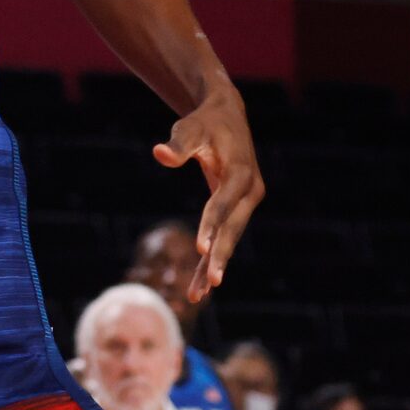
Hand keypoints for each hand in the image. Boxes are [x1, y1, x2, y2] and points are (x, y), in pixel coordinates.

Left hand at [152, 86, 263, 301]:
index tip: (200, 248)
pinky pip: (226, 235)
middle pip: (233, 228)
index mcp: (240, 172)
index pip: (223, 203)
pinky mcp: (238, 208)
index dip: (212, 225)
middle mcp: (250, 190)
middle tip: (211, 283)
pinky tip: (200, 283)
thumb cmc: (204, 122)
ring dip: (216, 264)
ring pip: (231, 237)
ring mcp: (247, 202)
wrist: (227, 115)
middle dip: (220, 255)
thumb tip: (159, 154)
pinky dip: (213, 256)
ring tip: (198, 294)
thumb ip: (178, 144)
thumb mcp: (190, 127)